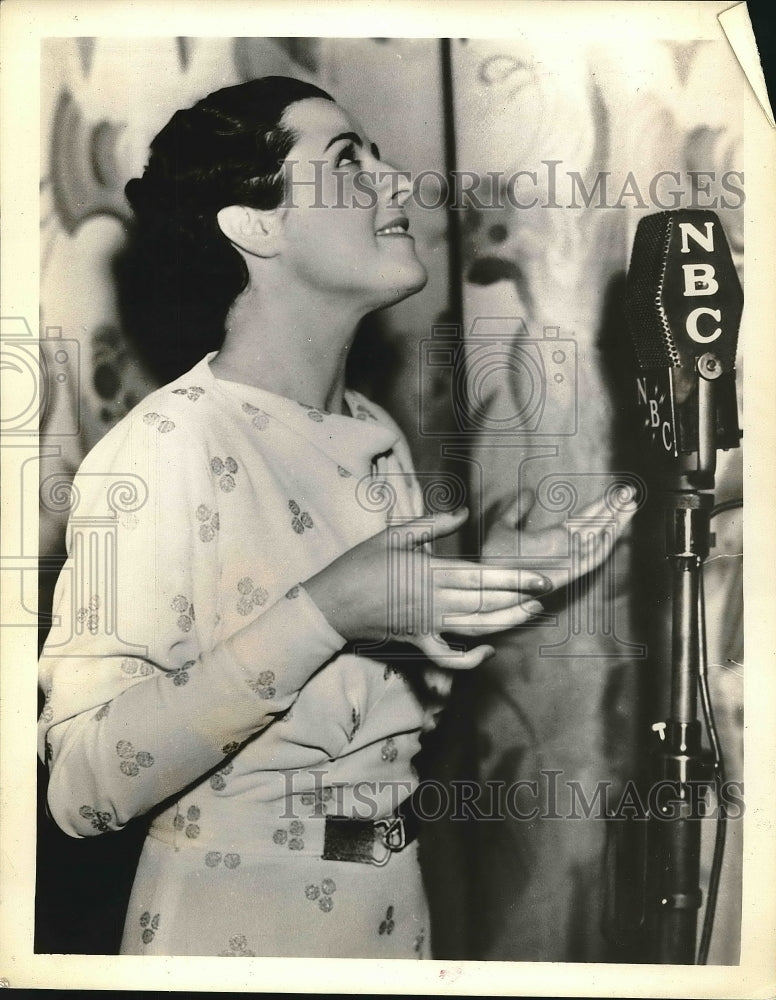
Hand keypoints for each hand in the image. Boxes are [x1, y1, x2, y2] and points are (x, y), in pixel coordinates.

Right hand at [304, 508, 547, 669]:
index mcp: (428, 572)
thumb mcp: (393, 534)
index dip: (514, 577)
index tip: (540, 576)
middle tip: (546, 590)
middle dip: (519, 598)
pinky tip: (488, 650)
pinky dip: (470, 658)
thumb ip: (432, 525)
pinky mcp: (418, 642)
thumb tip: (463, 513)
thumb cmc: (359, 564)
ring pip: (475, 628)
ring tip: (530, 612)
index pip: (481, 576)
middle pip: (485, 602)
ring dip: (506, 622)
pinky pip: (449, 657)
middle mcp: (432, 601)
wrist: (330, 604)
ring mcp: (427, 625)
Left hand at [481, 487, 636, 590]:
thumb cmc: (491, 560)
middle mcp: (564, 552)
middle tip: (631, 492)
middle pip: (597, 528)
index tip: (617, 492)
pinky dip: (602, 546)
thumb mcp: (502, 526)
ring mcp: (566, 563)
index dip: (601, 506)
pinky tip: (614, 529)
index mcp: (553, 540)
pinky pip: (588, 560)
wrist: (484, 580)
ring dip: (614, 523)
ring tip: (630, 503)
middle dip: (615, 511)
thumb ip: (515, 509)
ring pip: (598, 541)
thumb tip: (527, 491)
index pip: (584, 520)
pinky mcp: (564, 574)